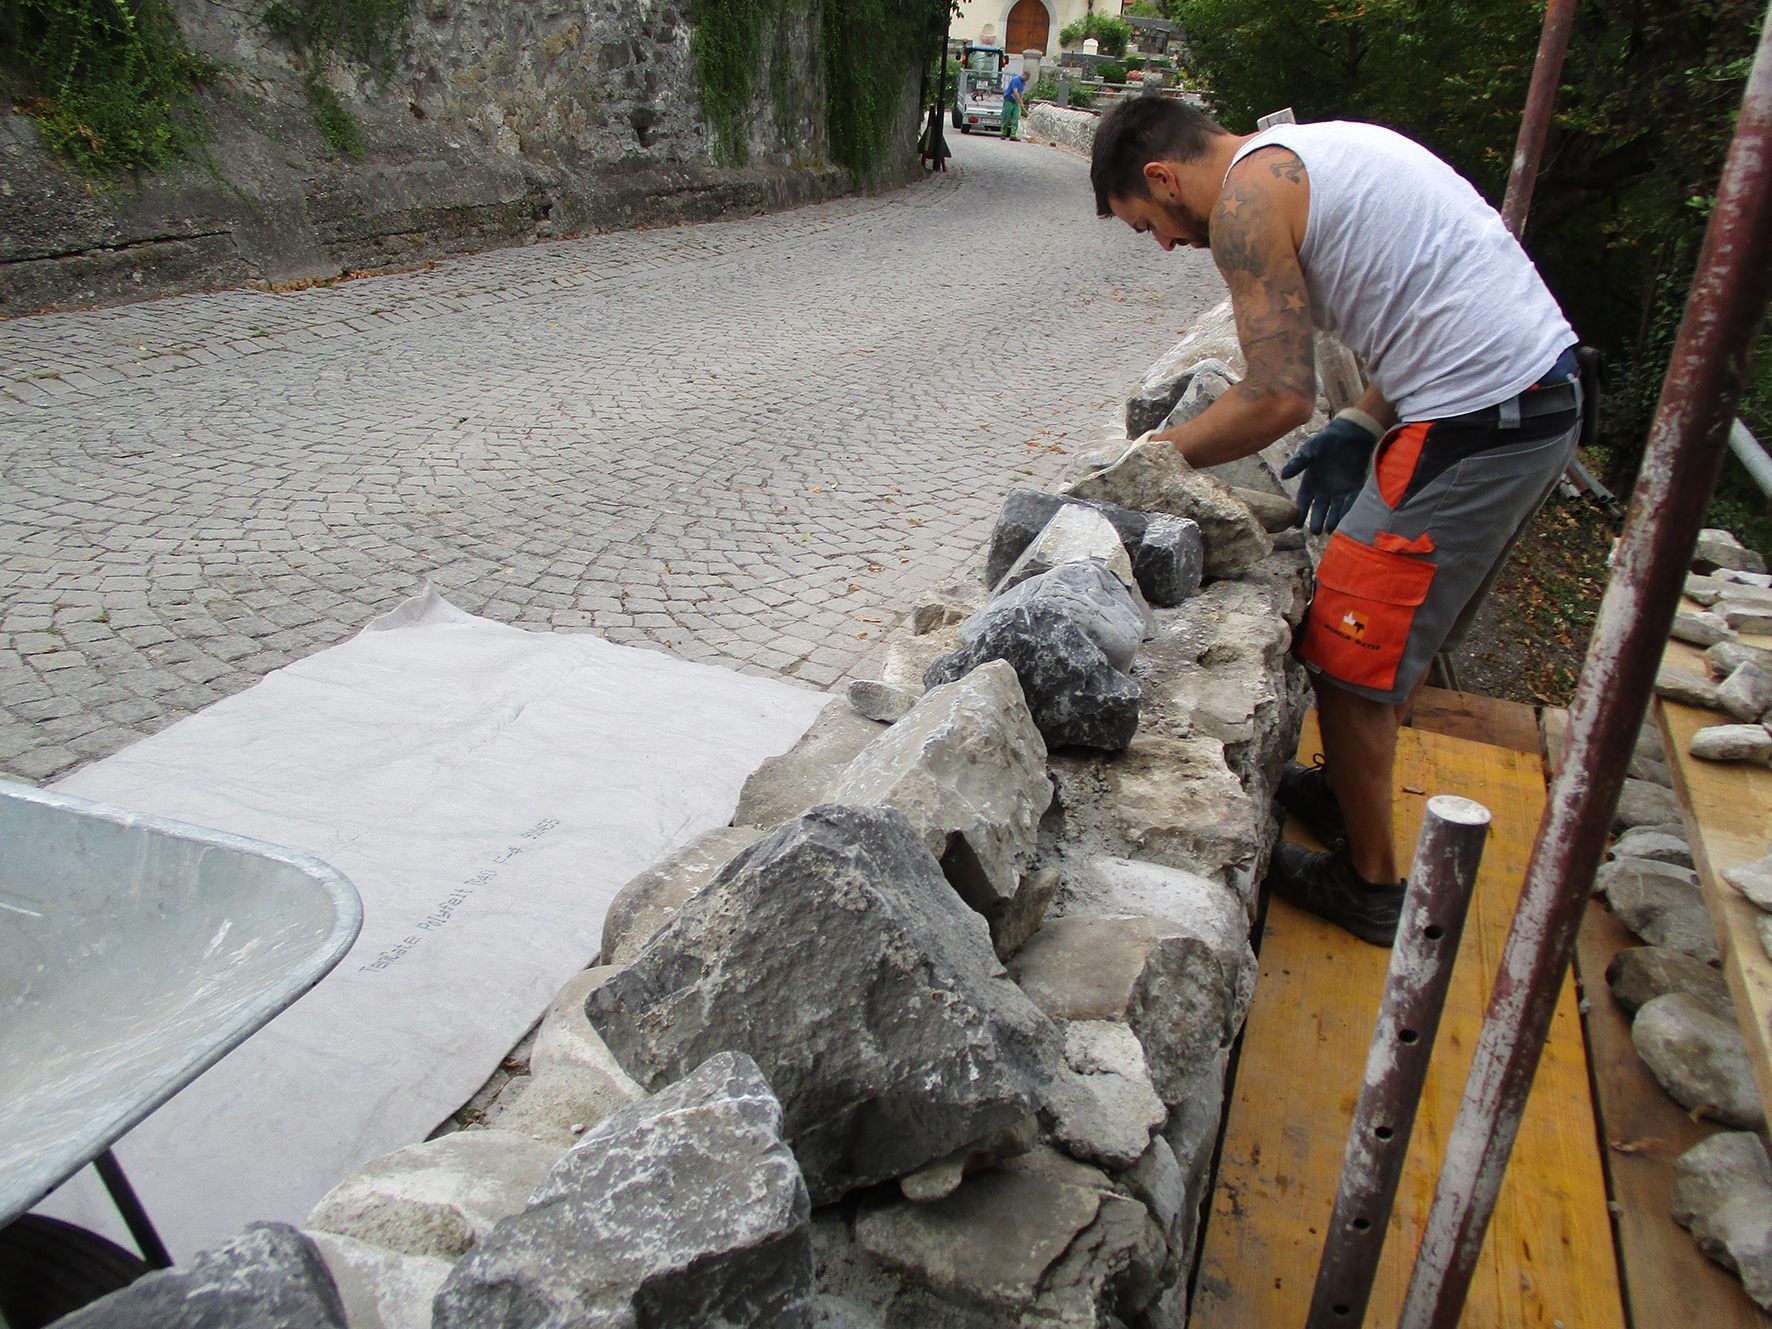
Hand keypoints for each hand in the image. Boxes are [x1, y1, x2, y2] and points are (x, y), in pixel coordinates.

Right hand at [1279, 414, 1378, 532]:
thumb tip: (1283, 476)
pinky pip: (1351, 501)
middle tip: (1315, 531)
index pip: (1304, 502)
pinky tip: (1344, 519)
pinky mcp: (1355, 487)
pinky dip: (1347, 510)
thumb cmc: (1326, 440)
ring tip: (1328, 530)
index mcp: (1311, 482)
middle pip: (1319, 509)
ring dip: (1332, 520)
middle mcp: (1324, 490)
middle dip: (1316, 521)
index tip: (1296, 525)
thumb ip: (1297, 463)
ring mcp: (1340, 490)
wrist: (1350, 432)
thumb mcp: (1309, 450)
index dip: (1300, 513)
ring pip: (1335, 509)